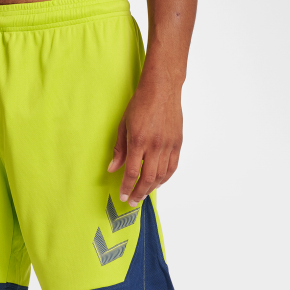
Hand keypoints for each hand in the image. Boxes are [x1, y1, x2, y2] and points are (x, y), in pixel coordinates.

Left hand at [108, 83, 182, 207]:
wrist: (162, 88)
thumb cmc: (140, 104)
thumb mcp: (123, 125)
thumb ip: (119, 149)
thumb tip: (112, 169)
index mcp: (138, 140)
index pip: (131, 171)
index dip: (127, 187)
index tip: (123, 196)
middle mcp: (155, 145)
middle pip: (147, 178)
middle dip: (139, 192)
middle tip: (133, 201)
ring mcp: (168, 144)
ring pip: (161, 175)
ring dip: (152, 188)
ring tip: (144, 194)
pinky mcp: (177, 142)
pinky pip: (172, 166)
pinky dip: (165, 178)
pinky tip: (158, 182)